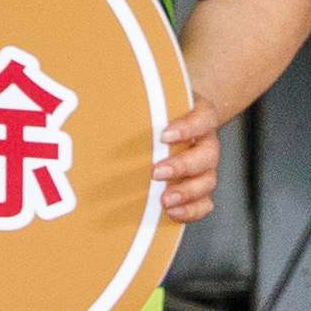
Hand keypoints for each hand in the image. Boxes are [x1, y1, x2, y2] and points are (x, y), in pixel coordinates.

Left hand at [147, 101, 230, 231]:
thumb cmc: (161, 113)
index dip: (187, 128)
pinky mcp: (200, 186)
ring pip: (208, 180)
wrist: (175, 122)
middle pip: (207, 154)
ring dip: (187, 192)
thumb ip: (140, 100)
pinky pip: (205, 202)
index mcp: (200, 117)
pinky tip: (172, 213)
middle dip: (182, 166)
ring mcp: (205, 167)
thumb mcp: (155, 101)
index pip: (202, 118)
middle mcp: (206, 142)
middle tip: (157, 172)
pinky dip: (191, 210)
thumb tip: (102, 97)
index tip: (163, 135)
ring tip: (165, 200)